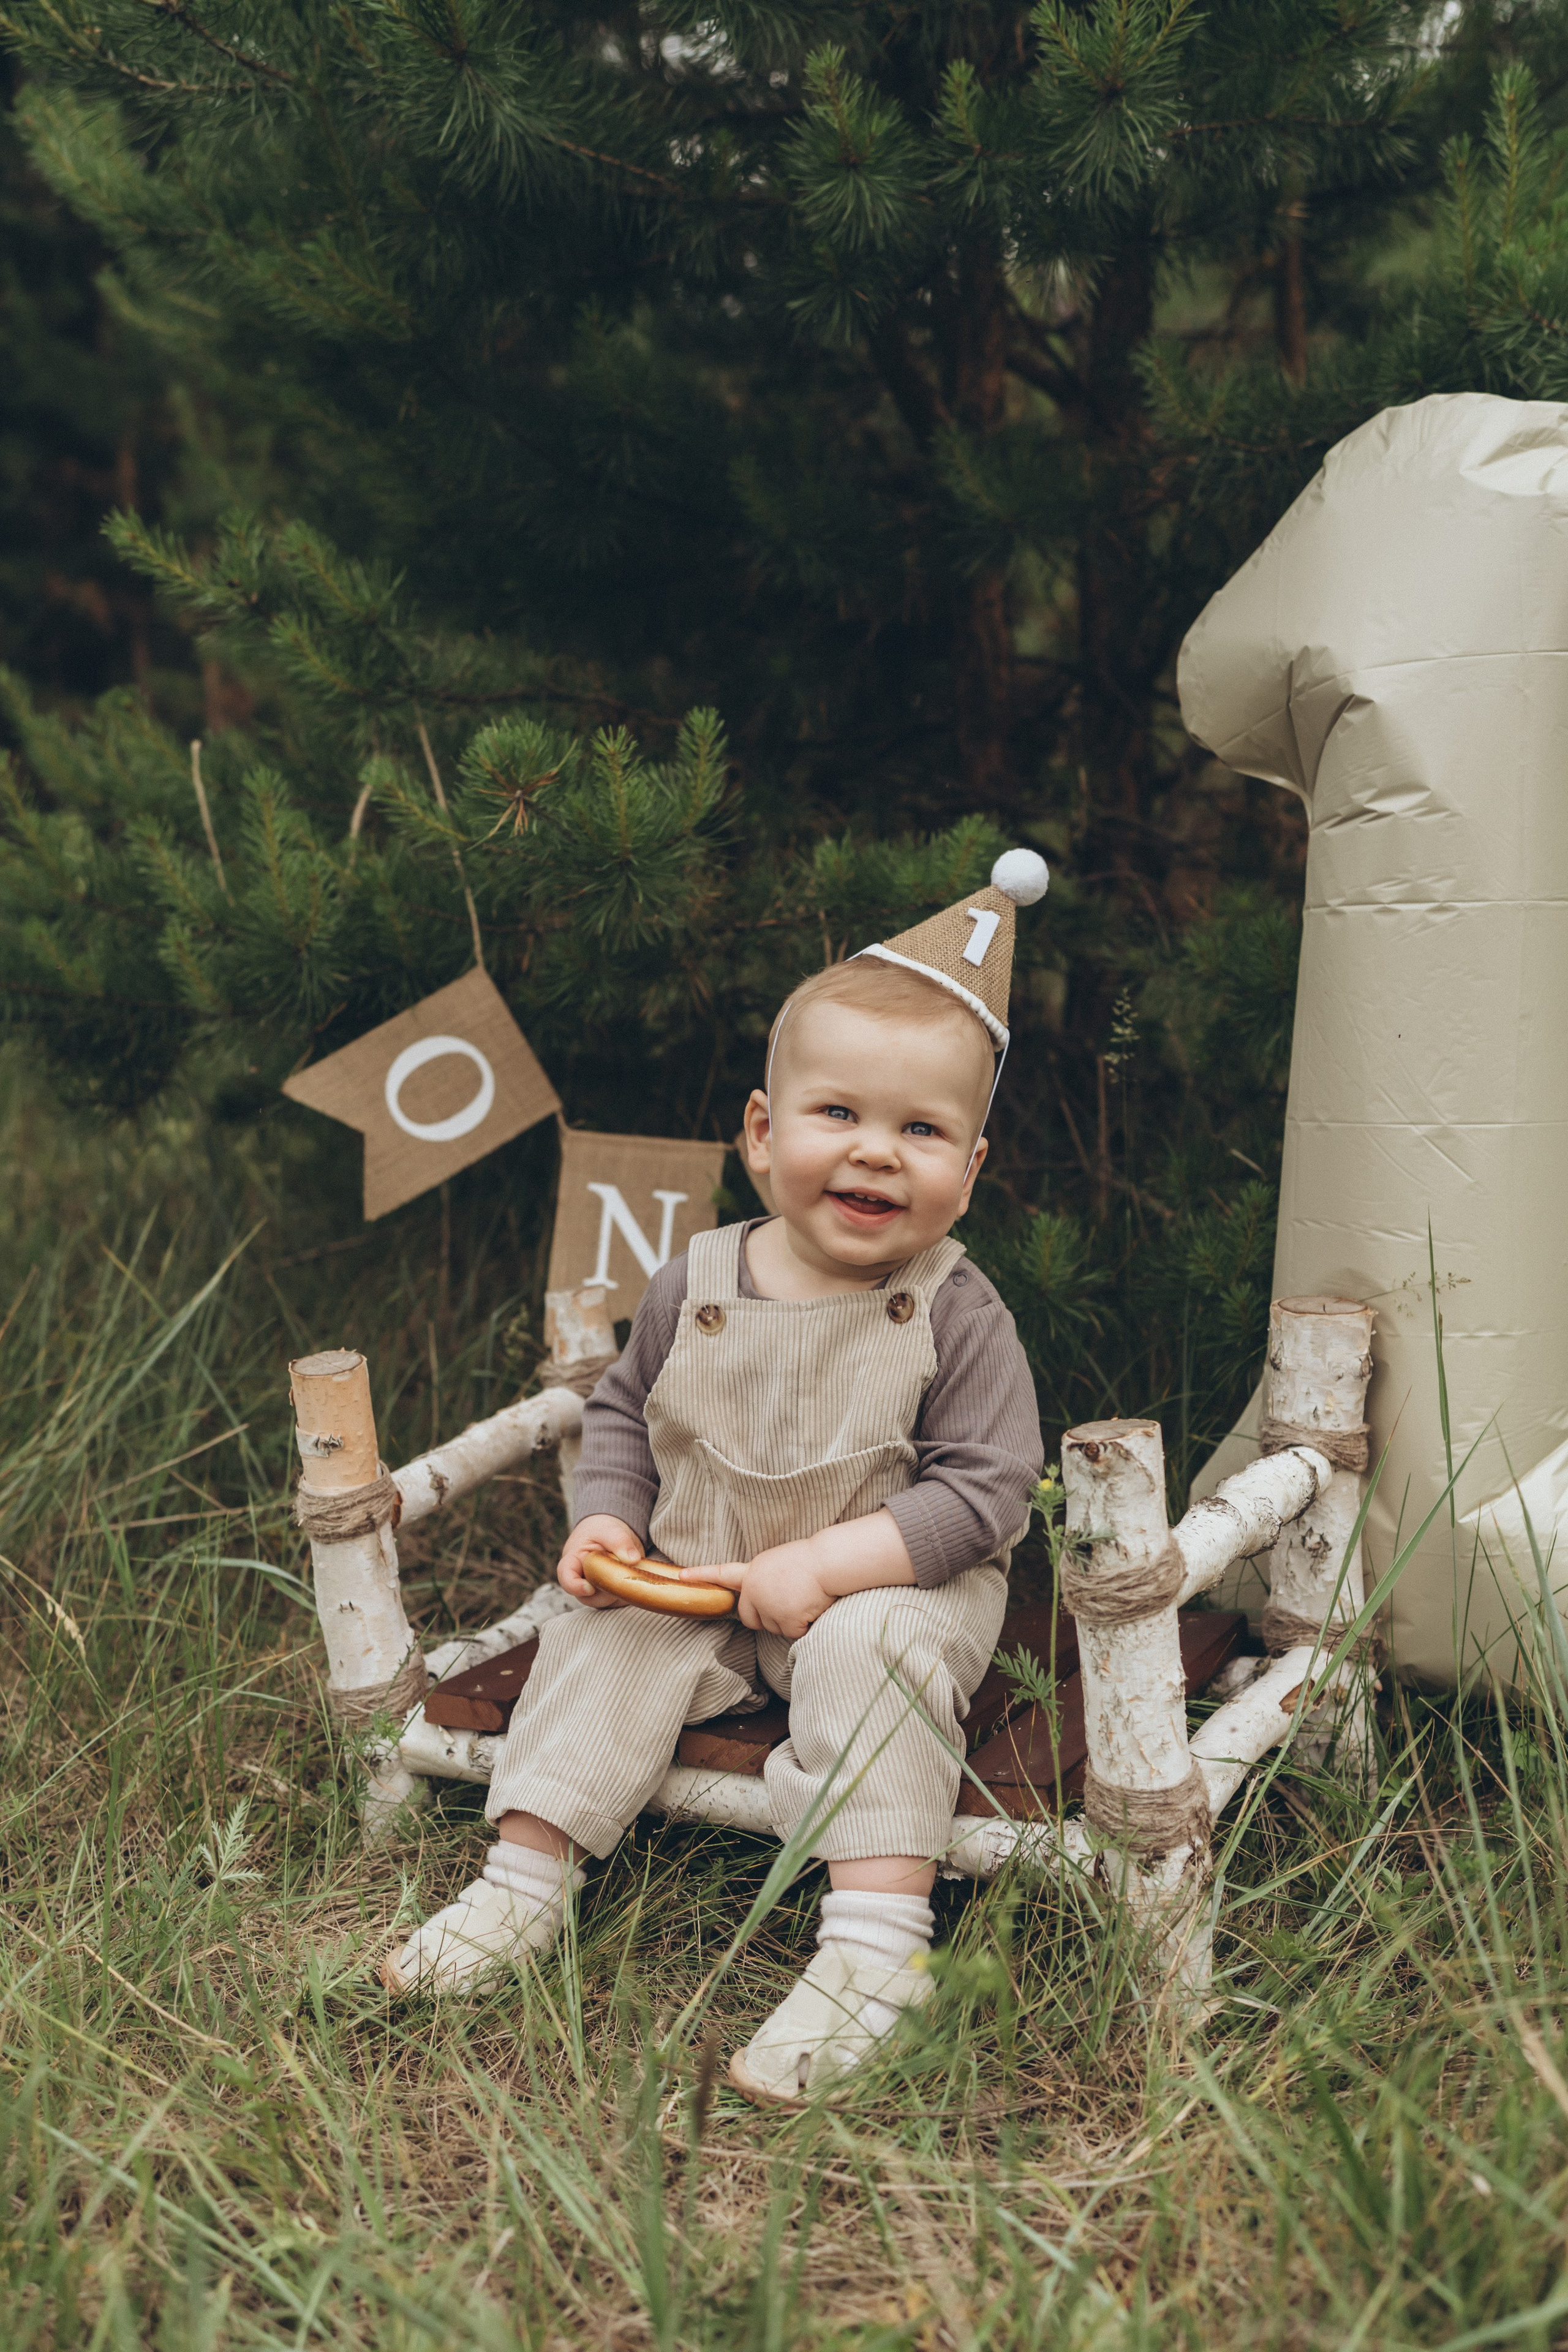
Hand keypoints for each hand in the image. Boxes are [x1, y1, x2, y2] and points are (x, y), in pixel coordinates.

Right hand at [557, 1514, 642, 1607]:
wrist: (611, 1534)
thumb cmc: (603, 1530)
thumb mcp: (609, 1529)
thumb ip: (619, 1541)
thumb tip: (633, 1559)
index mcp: (573, 1561)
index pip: (566, 1578)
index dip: (575, 1587)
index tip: (589, 1587)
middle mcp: (581, 1580)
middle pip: (587, 1597)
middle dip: (606, 1590)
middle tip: (621, 1574)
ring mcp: (595, 1590)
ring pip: (604, 1602)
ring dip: (618, 1592)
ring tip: (629, 1573)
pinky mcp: (609, 1595)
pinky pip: (618, 1602)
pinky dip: (628, 1594)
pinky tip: (634, 1580)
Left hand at [682, 1537, 837, 1638]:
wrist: (829, 1562)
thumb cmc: (813, 1560)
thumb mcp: (780, 1563)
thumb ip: (765, 1579)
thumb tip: (768, 1599)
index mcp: (754, 1571)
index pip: (723, 1573)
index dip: (701, 1575)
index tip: (681, 1575)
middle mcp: (755, 1589)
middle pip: (750, 1618)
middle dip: (766, 1618)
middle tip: (788, 1602)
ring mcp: (768, 1606)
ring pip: (774, 1628)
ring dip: (790, 1620)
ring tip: (805, 1597)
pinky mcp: (784, 1620)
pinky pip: (792, 1633)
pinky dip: (804, 1625)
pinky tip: (811, 1607)